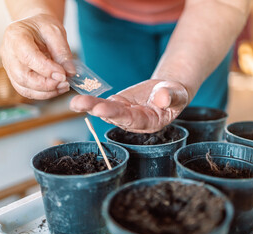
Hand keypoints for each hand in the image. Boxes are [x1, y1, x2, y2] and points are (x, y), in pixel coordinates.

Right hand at [0, 14, 73, 99]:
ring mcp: (9, 66)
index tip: (63, 75)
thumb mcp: (55, 31)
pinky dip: (42, 94)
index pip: (27, 57)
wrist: (34, 28)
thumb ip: (62, 51)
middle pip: (22, 76)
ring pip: (23, 87)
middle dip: (45, 84)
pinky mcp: (14, 76)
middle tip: (65, 83)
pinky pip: (26, 91)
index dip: (46, 69)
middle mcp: (8, 52)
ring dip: (45, 92)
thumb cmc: (43, 27)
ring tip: (63, 87)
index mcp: (15, 36)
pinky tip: (56, 89)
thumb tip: (70, 73)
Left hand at [69, 80, 188, 132]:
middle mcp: (134, 121)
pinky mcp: (118, 104)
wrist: (166, 91)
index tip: (102, 109)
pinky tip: (78, 101)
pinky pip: (103, 103)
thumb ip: (171, 97)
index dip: (117, 115)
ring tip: (75, 102)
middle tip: (81, 104)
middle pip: (115, 116)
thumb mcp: (177, 94)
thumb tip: (162, 97)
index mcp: (150, 122)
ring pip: (106, 110)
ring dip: (90, 106)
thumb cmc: (174, 94)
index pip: (132, 120)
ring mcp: (124, 113)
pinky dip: (91, 101)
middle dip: (98, 110)